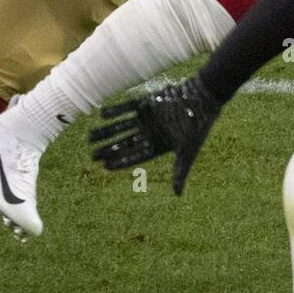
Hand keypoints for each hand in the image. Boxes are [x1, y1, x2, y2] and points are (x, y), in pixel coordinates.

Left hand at [89, 78, 221, 194]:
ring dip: (107, 130)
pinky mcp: (146, 102)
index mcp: (158, 145)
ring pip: (122, 125)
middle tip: (92, 155)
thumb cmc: (197, 126)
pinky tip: (102, 114)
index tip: (104, 167)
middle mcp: (150, 132)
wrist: (202, 98)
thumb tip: (178, 195)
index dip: (120, 161)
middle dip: (109, 148)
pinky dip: (115, 111)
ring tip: (90, 137)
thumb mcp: (188, 152)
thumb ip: (179, 171)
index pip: (135, 156)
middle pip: (125, 142)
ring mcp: (147, 117)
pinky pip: (127, 107)